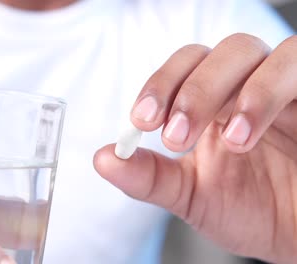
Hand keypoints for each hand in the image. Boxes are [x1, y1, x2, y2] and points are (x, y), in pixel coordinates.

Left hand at [94, 34, 296, 262]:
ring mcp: (287, 90)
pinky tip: (250, 132)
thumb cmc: (250, 209)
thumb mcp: (190, 195)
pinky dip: (275, 90)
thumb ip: (149, 176)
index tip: (142, 121)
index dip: (162, 84)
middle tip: (174, 135)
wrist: (295, 237)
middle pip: (223, 52)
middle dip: (194, 90)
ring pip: (264, 54)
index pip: (185, 68)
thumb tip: (103, 158)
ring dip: (241, 93)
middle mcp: (250, 87)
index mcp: (216, 103)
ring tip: (230, 142)